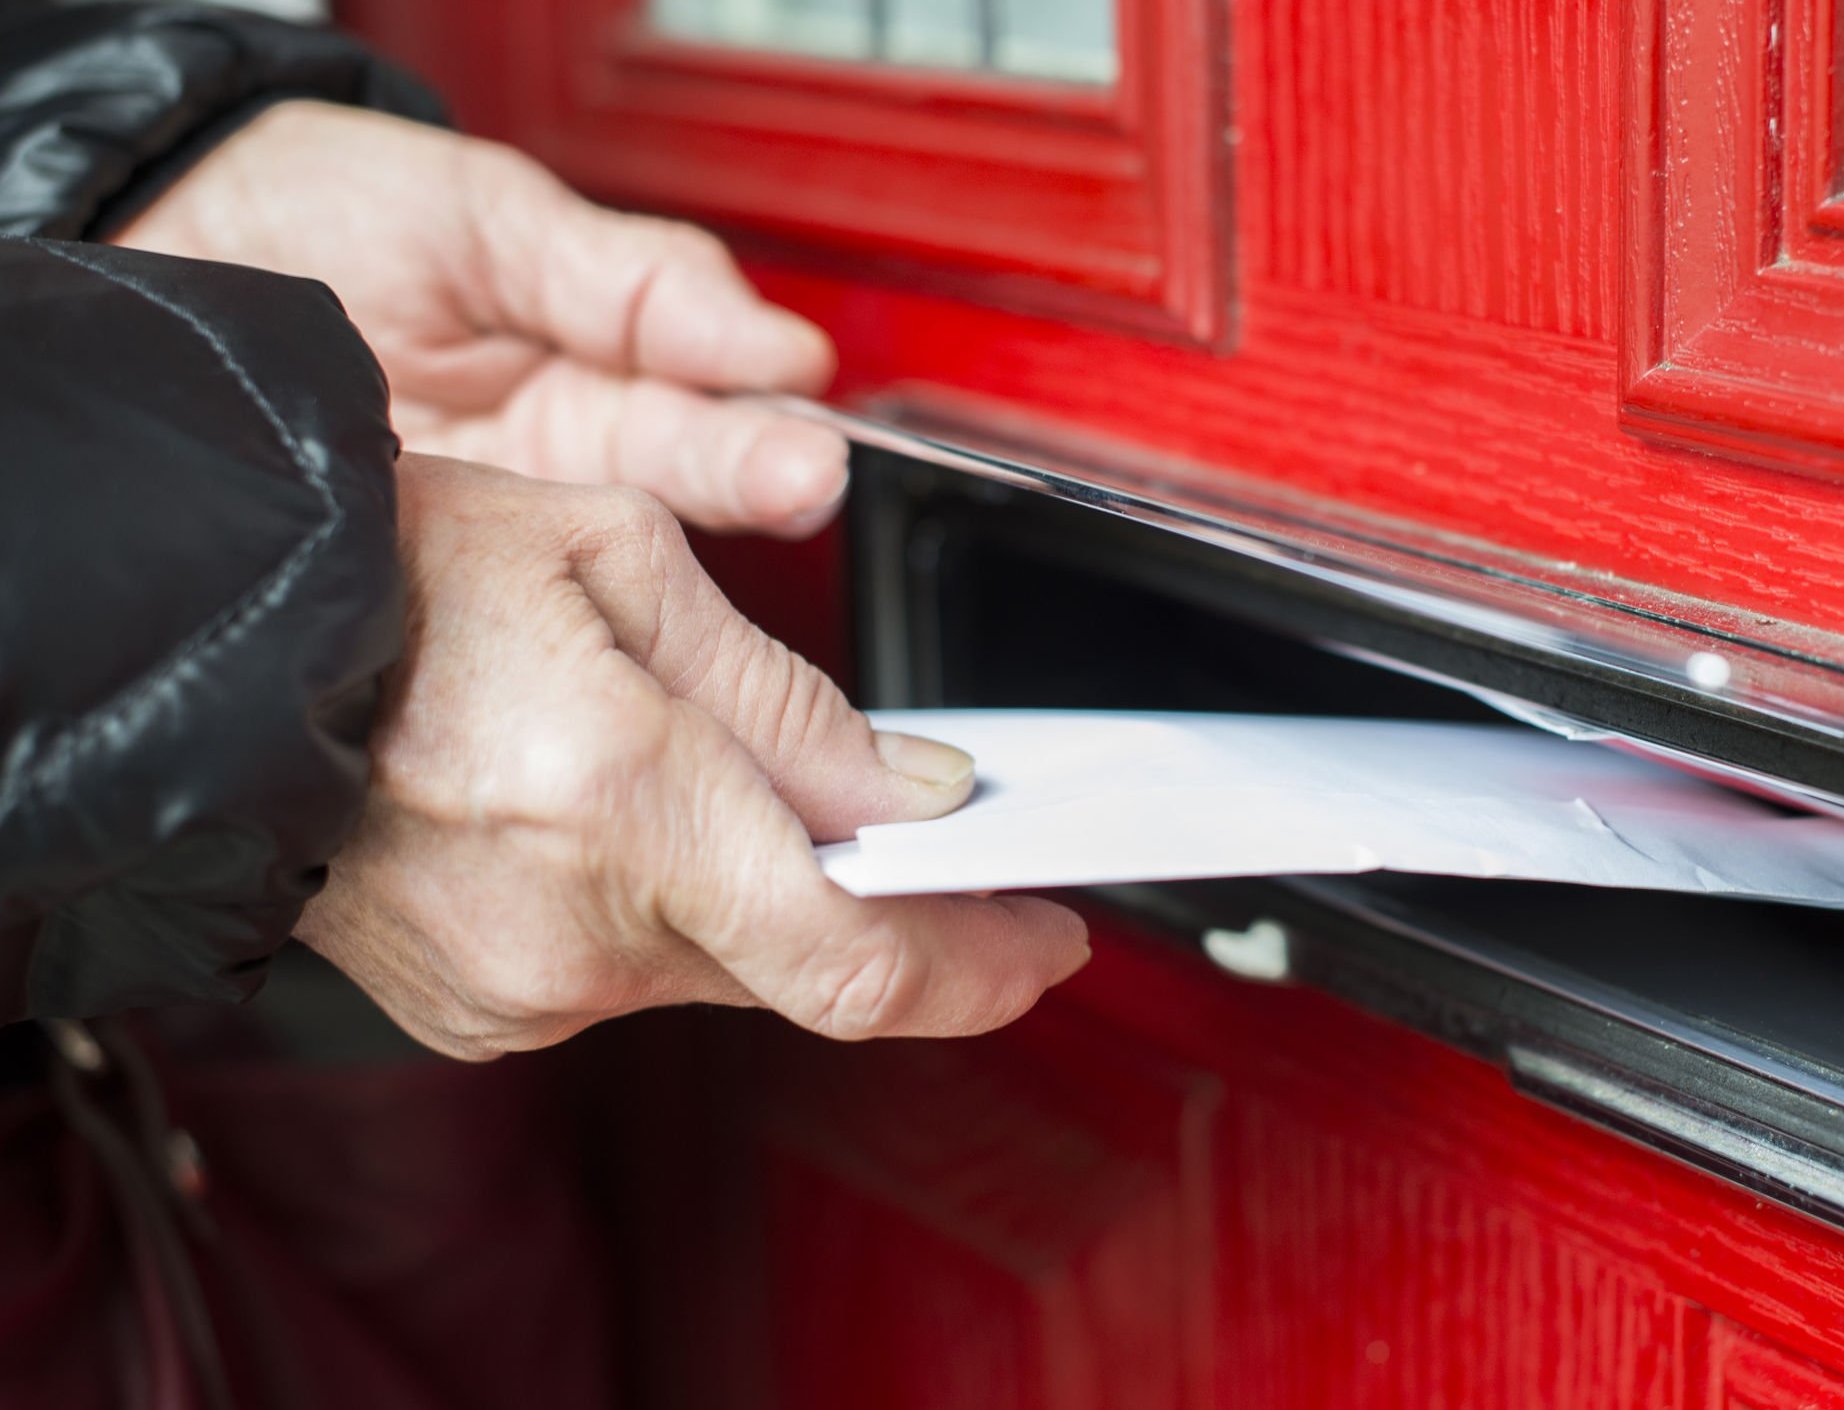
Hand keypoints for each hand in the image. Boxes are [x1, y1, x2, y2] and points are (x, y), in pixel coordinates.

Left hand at [115, 102, 847, 537]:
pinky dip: (559, 608)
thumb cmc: (302, 212)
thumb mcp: (484, 214)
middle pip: (684, 484)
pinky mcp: (428, 585)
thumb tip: (773, 340)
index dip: (764, 416)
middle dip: (753, 474)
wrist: (141, 249)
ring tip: (744, 508)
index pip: (713, 404)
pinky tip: (604, 593)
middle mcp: (559, 462)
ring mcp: (499, 529)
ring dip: (678, 548)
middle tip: (798, 473)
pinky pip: (506, 605)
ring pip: (613, 555)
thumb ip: (626, 279)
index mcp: (592, 372)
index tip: (803, 412)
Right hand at [299, 455, 1088, 1058]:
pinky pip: (629, 964)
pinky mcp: (478, 1005)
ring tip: (737, 776)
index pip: (858, 958)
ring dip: (766, 886)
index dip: (979, 966)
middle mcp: (574, 929)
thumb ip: (793, 703)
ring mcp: (517, 985)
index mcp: (625, 806)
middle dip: (888, 905)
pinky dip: (673, 899)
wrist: (213, 638)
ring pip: (719, 959)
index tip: (1046, 938)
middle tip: (942, 848)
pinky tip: (643, 813)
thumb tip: (914, 789)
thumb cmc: (400, 570)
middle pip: (804, 960)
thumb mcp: (625, 561)